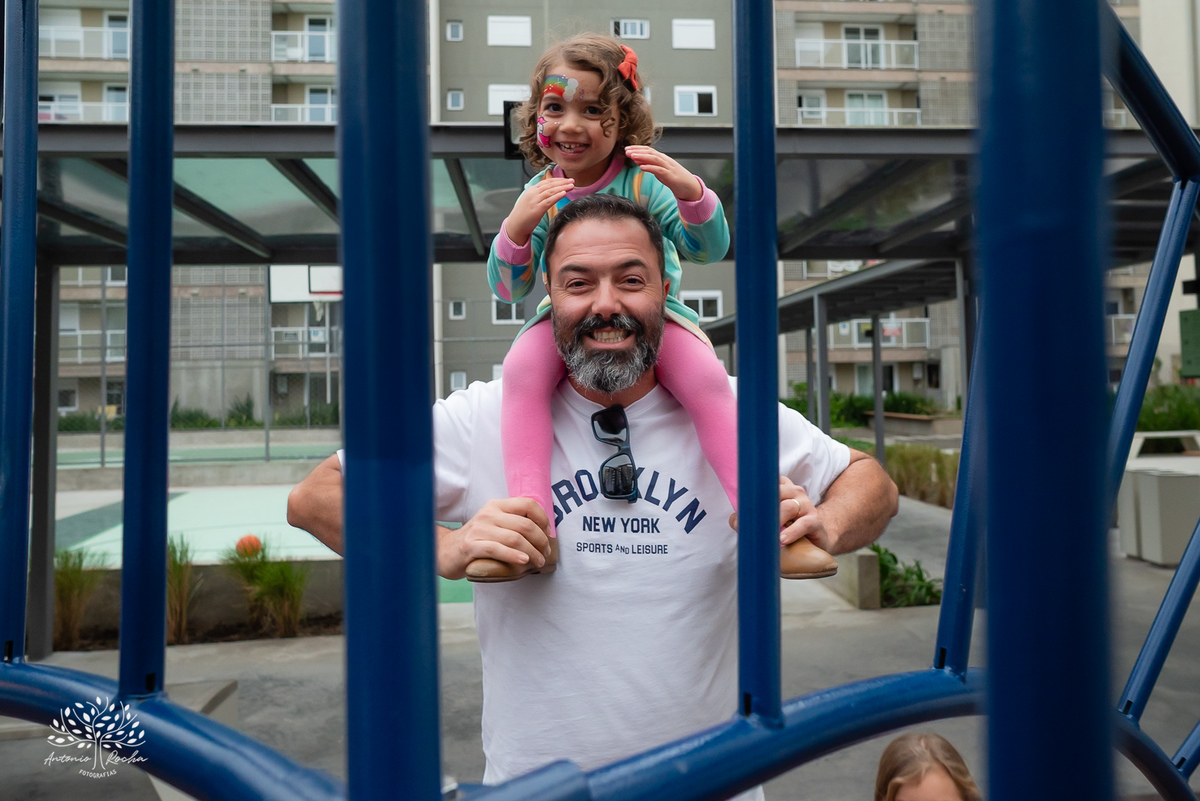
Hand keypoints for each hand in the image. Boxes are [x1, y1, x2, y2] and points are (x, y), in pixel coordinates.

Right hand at [437, 497, 551, 579]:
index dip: (543, 518)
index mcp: (497, 506)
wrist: (446, 551)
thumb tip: (544, 534)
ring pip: (515, 538)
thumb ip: (513, 524)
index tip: (548, 534)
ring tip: (539, 562)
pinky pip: (497, 549)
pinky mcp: (471, 546)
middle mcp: (489, 514)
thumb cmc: (476, 540)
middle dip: (541, 541)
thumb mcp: (494, 524)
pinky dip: (513, 556)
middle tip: (546, 554)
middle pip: (525, 525)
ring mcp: (479, 529)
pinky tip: (523, 562)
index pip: (527, 504)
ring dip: (532, 552)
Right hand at [506, 178, 574, 244]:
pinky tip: (564, 193)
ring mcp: (535, 201)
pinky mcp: (537, 209)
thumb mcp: (530, 200)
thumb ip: (538, 195)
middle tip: (572, 181)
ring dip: (562, 188)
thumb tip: (549, 192)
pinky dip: (557, 196)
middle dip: (562, 182)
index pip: (546, 182)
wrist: (516, 225)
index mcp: (531, 190)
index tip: (566, 180)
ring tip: (571, 186)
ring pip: (551, 191)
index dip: (558, 180)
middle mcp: (533, 193)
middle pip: (550, 185)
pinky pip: (549, 201)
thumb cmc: (523, 214)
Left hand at [624, 146, 702, 201]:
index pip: (648, 150)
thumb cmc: (675, 179)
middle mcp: (665, 160)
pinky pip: (659, 170)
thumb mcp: (660, 171)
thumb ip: (650, 166)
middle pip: (650, 152)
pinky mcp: (671, 175)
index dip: (637, 148)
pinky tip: (642, 167)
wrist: (690, 187)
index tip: (627, 149)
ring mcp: (669, 167)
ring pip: (654, 159)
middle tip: (626, 150)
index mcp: (662, 159)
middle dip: (637, 151)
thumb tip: (639, 162)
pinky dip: (650, 167)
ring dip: (642, 157)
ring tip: (632, 156)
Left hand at [727, 476, 832, 551]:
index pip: (767, 482)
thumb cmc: (788, 528)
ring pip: (789, 507)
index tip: (741, 498)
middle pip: (776, 493)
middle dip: (762, 507)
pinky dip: (791, 532)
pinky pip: (803, 524)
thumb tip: (734, 519)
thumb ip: (752, 518)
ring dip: (776, 520)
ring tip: (766, 533)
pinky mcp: (815, 521)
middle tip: (749, 520)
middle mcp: (795, 492)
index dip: (754, 490)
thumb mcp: (770, 521)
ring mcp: (807, 505)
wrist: (815, 541)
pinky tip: (782, 540)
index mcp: (782, 487)